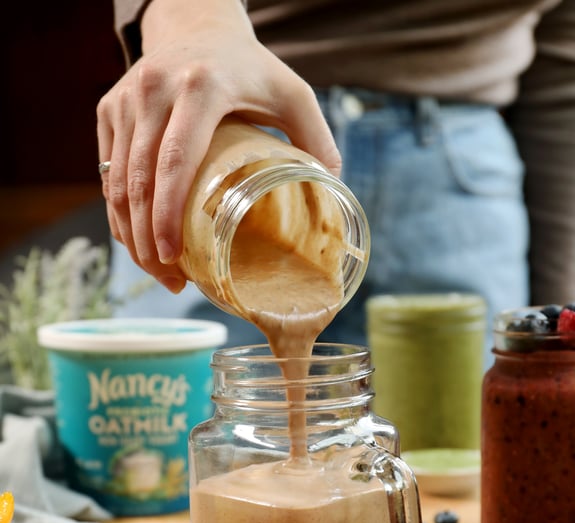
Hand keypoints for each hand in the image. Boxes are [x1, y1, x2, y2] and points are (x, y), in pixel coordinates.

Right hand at [97, 0, 340, 291]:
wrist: (197, 25)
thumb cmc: (251, 68)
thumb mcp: (293, 93)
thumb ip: (316, 140)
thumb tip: (333, 195)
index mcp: (201, 87)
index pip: (175, 160)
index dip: (168, 214)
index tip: (172, 256)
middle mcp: (154, 90)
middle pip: (139, 181)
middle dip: (147, 241)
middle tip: (170, 280)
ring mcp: (126, 100)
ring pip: (117, 182)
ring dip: (131, 236)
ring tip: (158, 271)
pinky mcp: (110, 110)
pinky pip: (108, 173)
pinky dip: (120, 214)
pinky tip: (140, 243)